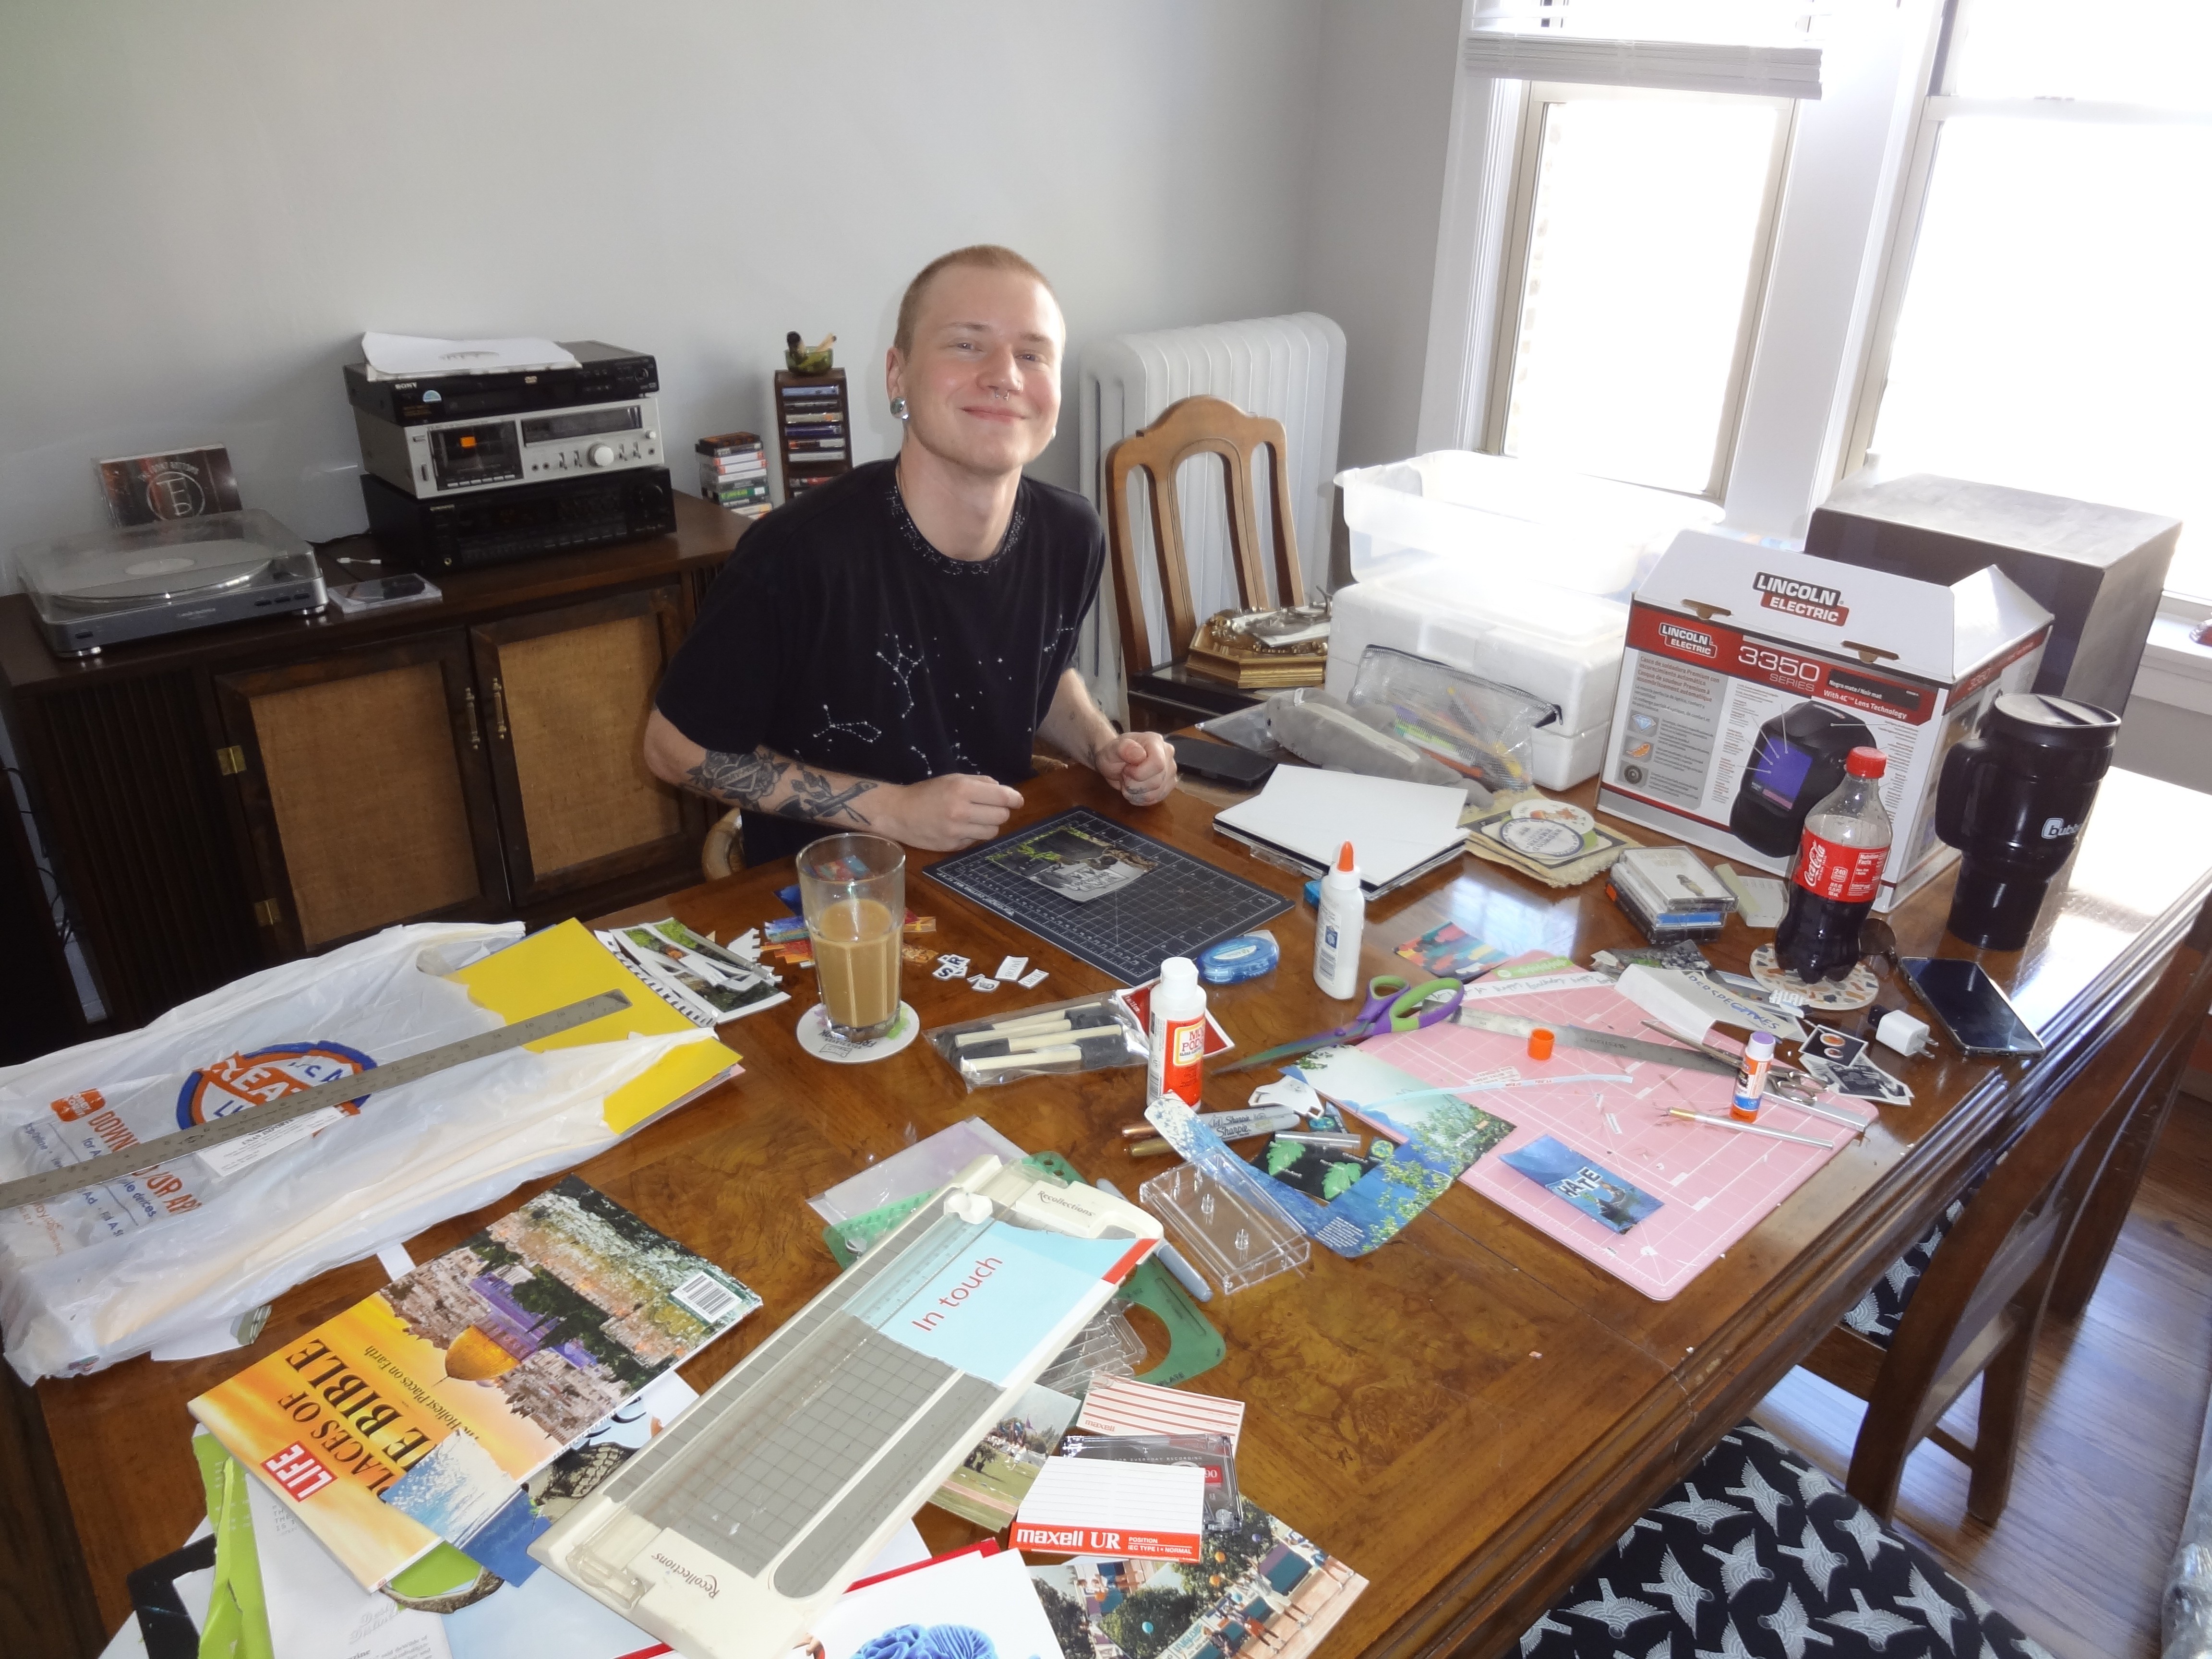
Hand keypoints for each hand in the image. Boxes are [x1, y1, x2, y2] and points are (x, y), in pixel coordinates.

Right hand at [882, 773, 1024, 849]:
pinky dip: (974, 835)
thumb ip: (980, 782)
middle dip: (1000, 811)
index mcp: (962, 790)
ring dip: (989, 825)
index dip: (1014, 799)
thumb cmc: (927, 793)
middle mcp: (961, 811)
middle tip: (990, 808)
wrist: (898, 813)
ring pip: (992, 832)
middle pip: (1001, 816)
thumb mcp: (953, 779)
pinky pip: (976, 841)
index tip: (1017, 800)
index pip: (1002, 797)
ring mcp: (957, 831)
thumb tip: (1003, 791)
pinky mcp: (953, 846)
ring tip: (976, 819)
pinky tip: (961, 828)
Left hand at [1093, 732, 1176, 805]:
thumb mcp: (1111, 750)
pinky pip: (1157, 798)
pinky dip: (1141, 798)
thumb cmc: (1113, 755)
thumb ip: (1123, 749)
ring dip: (1136, 793)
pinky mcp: (1169, 783)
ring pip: (1156, 792)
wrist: (1115, 763)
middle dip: (1134, 784)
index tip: (1126, 769)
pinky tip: (1134, 789)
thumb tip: (1140, 754)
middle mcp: (1167, 754)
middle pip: (1156, 781)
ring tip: (1129, 782)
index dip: (1139, 773)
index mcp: (1156, 741)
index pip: (1158, 764)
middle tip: (1124, 775)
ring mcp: (1170, 770)